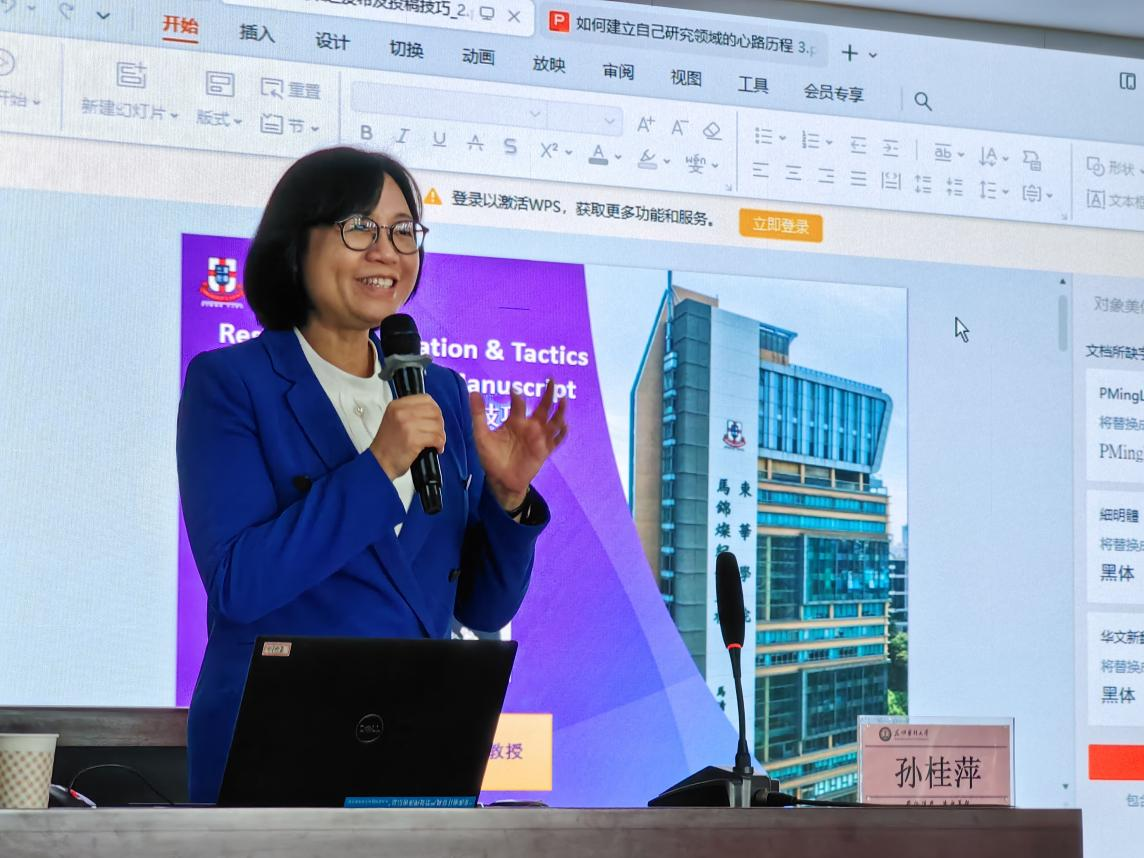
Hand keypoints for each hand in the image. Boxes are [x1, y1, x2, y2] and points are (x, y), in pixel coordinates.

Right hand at [370, 394, 445, 481]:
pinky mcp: (413, 439)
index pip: (425, 399)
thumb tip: (433, 413)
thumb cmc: (388, 445)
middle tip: (438, 432)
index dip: (435, 409)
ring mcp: (407, 425)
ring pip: (437, 425)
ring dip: (441, 435)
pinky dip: (440, 444)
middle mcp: (401, 412)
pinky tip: (437, 448)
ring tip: (437, 442)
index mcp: (396, 405)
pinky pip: (436, 438)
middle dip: (440, 423)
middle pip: (434, 411)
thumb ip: (410, 412)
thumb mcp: (394, 419)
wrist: (379, 463)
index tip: (435, 418)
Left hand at [469, 380, 568, 510]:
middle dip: (548, 394)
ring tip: (562, 399)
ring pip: (554, 421)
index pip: (519, 404)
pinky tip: (564, 425)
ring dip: (560, 410)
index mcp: (515, 421)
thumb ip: (479, 414)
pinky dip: (562, 434)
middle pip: (543, 407)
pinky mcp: (545, 450)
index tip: (513, 388)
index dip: (517, 395)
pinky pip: (556, 441)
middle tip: (551, 380)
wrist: (501, 480)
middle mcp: (530, 426)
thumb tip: (474, 392)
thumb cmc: (491, 457)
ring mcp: (539, 438)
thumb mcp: (481, 434)